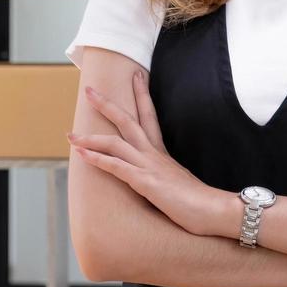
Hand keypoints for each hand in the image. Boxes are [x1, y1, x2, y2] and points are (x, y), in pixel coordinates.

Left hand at [67, 70, 227, 237]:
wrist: (217, 211)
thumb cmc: (201, 203)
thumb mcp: (180, 184)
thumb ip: (168, 177)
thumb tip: (164, 180)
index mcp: (162, 154)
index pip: (150, 117)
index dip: (142, 95)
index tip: (137, 75)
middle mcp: (154, 154)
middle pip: (128, 120)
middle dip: (107, 104)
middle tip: (89, 89)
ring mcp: (150, 166)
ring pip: (115, 142)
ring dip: (90, 136)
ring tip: (69, 133)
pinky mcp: (146, 182)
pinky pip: (116, 166)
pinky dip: (96, 159)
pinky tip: (81, 154)